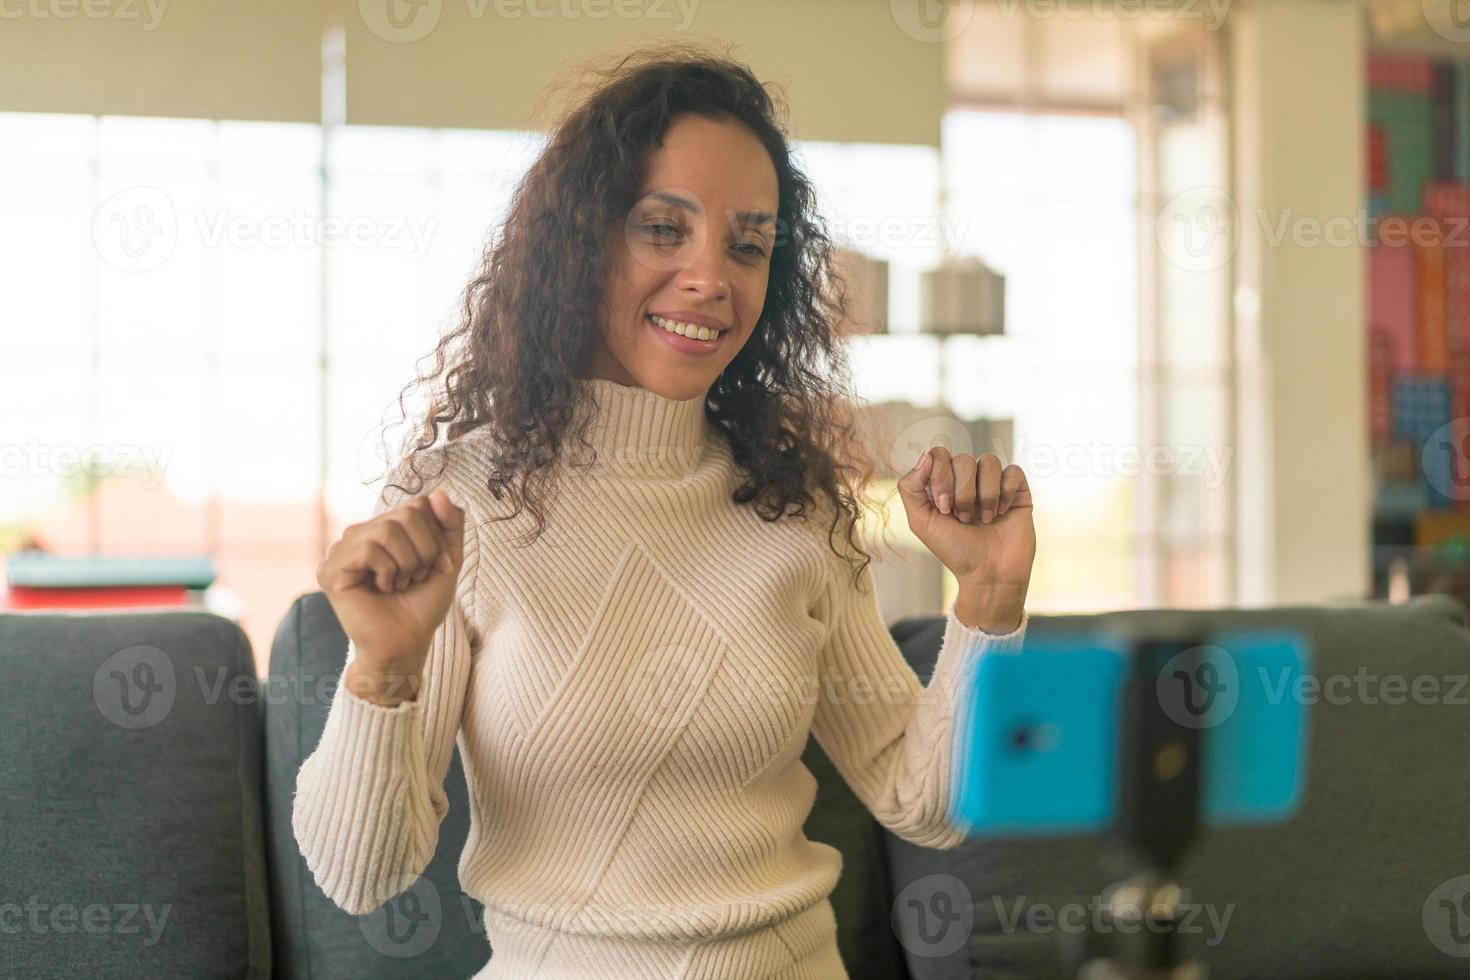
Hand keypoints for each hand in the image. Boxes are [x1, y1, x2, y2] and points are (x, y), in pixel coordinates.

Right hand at [315, 486, 466, 704]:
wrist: (407, 642)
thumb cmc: (422, 604)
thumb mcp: (448, 558)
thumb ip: (450, 524)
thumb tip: (440, 492)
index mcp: (383, 528)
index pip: (418, 504)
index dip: (436, 536)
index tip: (436, 566)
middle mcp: (360, 534)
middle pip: (406, 514)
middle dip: (425, 551)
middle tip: (416, 578)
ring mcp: (341, 549)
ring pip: (387, 530)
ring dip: (407, 563)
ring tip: (400, 584)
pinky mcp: (330, 569)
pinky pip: (368, 549)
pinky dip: (388, 571)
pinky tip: (383, 588)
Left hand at [896, 446, 1034, 632]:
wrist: (989, 574)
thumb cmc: (955, 550)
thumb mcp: (921, 522)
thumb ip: (911, 488)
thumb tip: (926, 456)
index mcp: (944, 483)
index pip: (939, 455)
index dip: (940, 478)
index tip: (943, 509)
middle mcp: (968, 479)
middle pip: (963, 459)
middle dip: (962, 493)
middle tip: (964, 519)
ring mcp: (994, 483)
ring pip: (989, 461)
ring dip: (984, 495)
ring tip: (984, 519)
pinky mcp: (1018, 490)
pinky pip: (1013, 472)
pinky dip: (1005, 494)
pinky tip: (1002, 513)